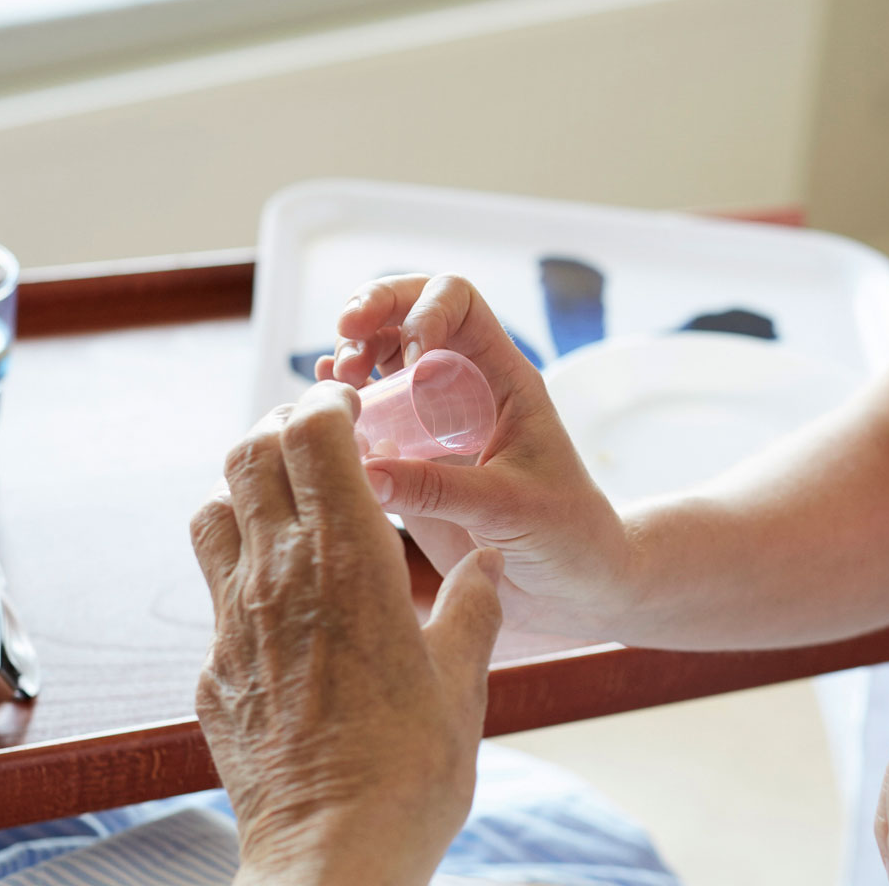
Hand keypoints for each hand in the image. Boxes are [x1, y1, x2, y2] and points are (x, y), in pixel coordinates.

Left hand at [190, 380, 504, 885]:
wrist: (336, 851)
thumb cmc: (412, 768)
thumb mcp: (466, 678)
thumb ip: (473, 605)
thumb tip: (485, 563)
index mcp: (349, 560)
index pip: (312, 433)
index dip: (328, 404)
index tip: (354, 410)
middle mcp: (279, 575)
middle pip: (249, 453)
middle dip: (281, 429)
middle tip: (319, 441)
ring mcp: (234, 621)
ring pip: (213, 509)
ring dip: (246, 489)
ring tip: (289, 504)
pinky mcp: (214, 669)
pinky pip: (212, 588)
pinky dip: (239, 564)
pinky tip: (281, 597)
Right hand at [319, 273, 633, 638]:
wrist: (568, 586)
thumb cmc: (565, 534)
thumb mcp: (510, 508)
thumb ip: (441, 490)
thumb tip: (366, 470)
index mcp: (502, 378)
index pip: (461, 302)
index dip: (427, 308)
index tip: (411, 356)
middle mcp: (460, 386)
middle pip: (409, 312)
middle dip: (373, 309)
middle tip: (345, 336)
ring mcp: (429, 419)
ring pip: (379, 356)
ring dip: (350, 353)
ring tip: (334, 380)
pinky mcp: (406, 458)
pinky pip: (365, 415)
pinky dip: (339, 402)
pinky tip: (320, 404)